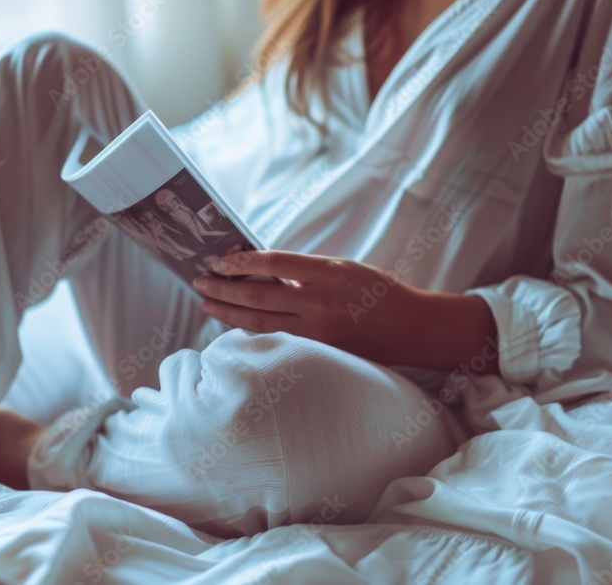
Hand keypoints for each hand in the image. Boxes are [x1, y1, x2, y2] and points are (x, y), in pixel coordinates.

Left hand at [191, 250, 497, 369]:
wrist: (412, 328)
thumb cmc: (378, 292)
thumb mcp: (345, 268)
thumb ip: (306, 270)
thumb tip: (266, 269)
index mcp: (328, 273)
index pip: (274, 262)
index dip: (241, 261)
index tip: (219, 260)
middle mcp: (320, 302)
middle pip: (258, 294)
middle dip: (223, 288)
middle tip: (200, 281)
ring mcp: (318, 330)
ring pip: (261, 322)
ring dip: (229, 312)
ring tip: (207, 303)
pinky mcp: (319, 351)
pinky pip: (276, 340)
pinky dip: (251, 331)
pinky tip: (234, 326)